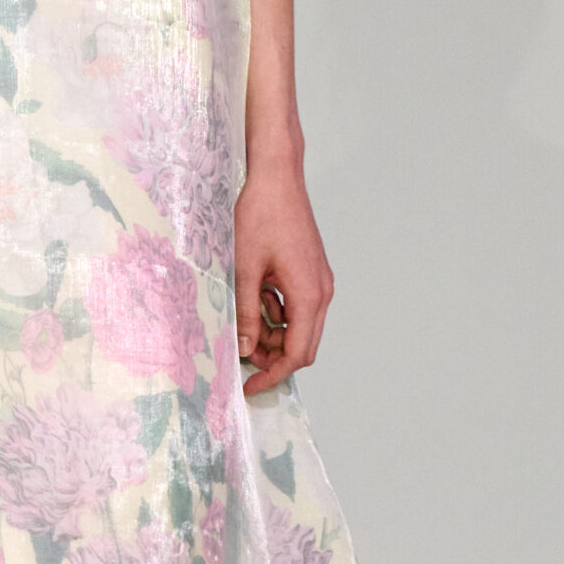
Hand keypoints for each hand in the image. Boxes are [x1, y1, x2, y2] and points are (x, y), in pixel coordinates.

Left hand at [234, 168, 332, 397]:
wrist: (277, 177)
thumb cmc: (261, 215)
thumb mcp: (245, 269)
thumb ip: (247, 313)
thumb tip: (245, 348)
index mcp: (308, 295)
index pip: (297, 354)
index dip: (273, 375)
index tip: (250, 386)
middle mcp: (321, 292)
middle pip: (302, 345)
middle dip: (272, 357)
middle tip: (242, 356)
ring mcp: (319, 282)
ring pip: (299, 327)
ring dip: (273, 332)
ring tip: (244, 318)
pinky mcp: (311, 272)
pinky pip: (297, 306)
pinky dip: (277, 311)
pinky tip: (255, 295)